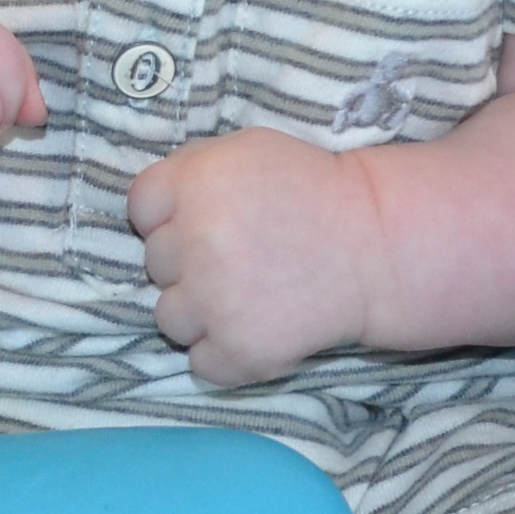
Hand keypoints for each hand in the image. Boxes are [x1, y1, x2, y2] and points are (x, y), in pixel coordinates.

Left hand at [128, 129, 384, 385]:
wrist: (374, 246)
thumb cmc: (312, 191)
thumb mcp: (249, 151)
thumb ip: (193, 167)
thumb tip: (151, 203)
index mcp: (195, 183)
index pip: (140, 207)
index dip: (167, 216)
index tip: (203, 222)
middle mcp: (195, 241)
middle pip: (155, 264)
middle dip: (189, 262)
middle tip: (242, 257)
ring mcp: (213, 300)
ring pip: (169, 317)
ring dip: (200, 312)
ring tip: (249, 296)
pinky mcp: (237, 349)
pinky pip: (200, 362)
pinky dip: (224, 354)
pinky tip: (257, 328)